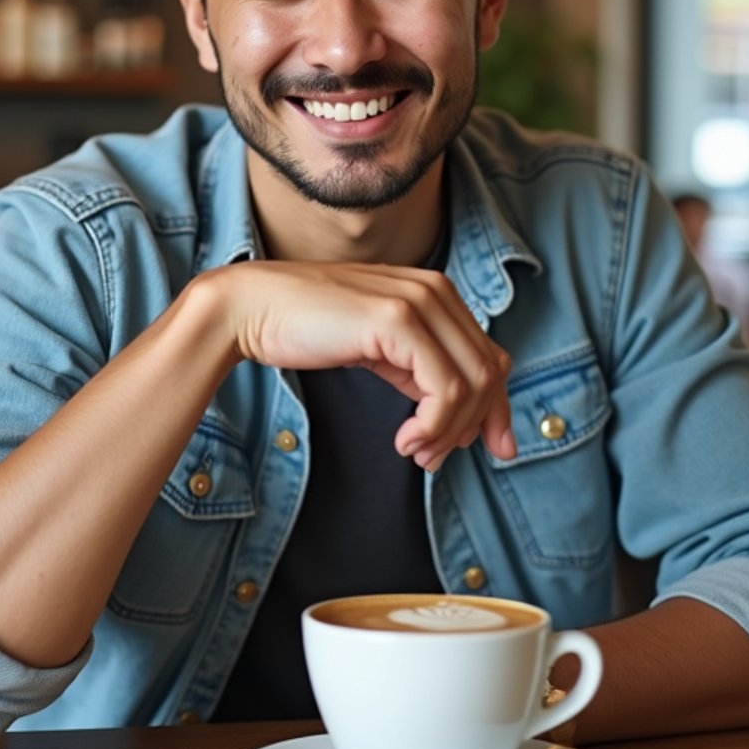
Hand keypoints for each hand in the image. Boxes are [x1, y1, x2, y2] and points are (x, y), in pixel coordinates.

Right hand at [207, 261, 516, 470]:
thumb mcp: (380, 351)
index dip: (496, 408)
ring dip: (450, 431)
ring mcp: (418, 302)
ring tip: (416, 451)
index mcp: (435, 293)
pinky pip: (445, 389)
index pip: (491, 356)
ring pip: (473, 383)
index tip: (487, 448)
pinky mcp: (397, 321)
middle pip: (490, 371)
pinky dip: (433, 425)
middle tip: (433, 458)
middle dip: (473, 426)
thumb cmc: (308, 328)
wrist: (252, 307)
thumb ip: (422, 372)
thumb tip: (467, 420)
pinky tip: (405, 441)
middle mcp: (435, 291)